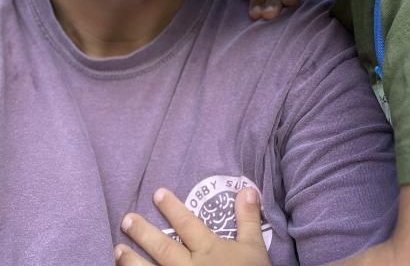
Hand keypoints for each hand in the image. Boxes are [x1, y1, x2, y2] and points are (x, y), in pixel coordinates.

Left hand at [114, 187, 270, 265]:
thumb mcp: (254, 248)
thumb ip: (248, 219)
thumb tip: (247, 188)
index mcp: (208, 250)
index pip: (187, 224)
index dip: (172, 208)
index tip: (156, 193)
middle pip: (163, 248)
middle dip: (143, 233)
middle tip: (126, 219)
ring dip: (133, 262)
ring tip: (117, 250)